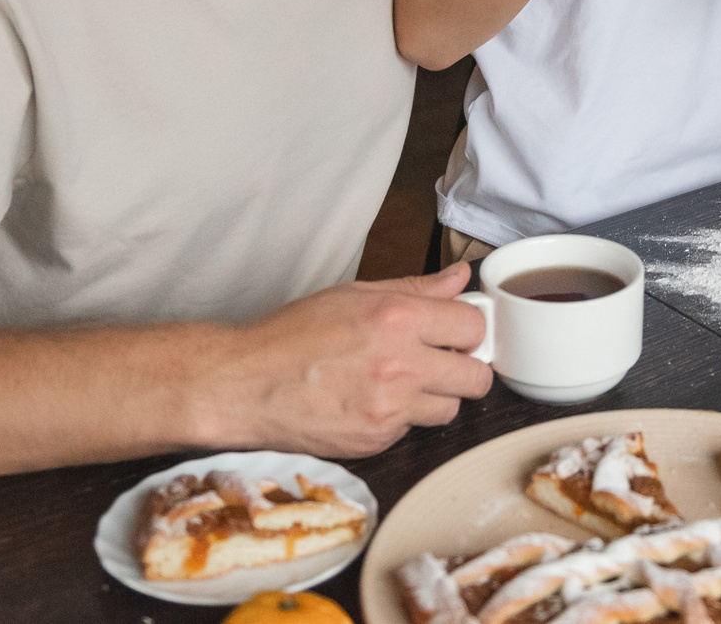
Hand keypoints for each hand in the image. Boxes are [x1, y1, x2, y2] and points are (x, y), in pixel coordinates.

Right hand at [204, 262, 492, 457]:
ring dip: (436, 397)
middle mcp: (400, 365)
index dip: (469, 329)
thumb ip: (416, 288)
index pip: (474, 327)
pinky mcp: (376, 441)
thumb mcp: (354, 294)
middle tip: (441, 362)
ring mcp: (389, 410)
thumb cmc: (292, 334)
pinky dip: (400, 419)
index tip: (456, 332)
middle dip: (465, 368)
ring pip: (449, 409)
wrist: (243, 385)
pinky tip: (371, 402)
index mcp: (397, 318)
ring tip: (402, 383)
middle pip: (476, 377)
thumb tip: (460, 279)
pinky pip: (411, 431)